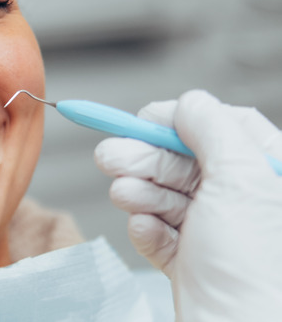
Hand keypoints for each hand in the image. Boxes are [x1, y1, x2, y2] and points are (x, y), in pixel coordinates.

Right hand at [94, 89, 281, 320]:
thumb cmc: (255, 272)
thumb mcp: (240, 181)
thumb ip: (213, 130)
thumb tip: (190, 102)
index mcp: (273, 176)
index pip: (227, 127)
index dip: (182, 120)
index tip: (144, 118)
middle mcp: (250, 203)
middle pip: (188, 161)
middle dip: (146, 157)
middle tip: (109, 155)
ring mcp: (220, 234)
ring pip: (170, 196)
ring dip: (142, 191)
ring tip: (124, 194)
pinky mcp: (194, 262)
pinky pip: (162, 232)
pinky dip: (147, 228)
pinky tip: (144, 229)